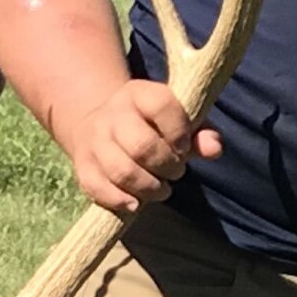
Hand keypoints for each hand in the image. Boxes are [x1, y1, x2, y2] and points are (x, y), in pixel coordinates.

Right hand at [60, 78, 219, 218]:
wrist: (101, 125)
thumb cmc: (152, 126)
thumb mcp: (177, 120)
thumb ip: (200, 133)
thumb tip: (213, 148)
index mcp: (138, 94)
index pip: (161, 105)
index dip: (179, 131)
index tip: (184, 148)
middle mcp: (112, 114)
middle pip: (141, 146)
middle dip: (167, 166)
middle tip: (175, 172)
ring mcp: (94, 141)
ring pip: (121, 171)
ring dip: (149, 188)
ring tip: (160, 189)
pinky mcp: (82, 166)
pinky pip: (99, 189)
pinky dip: (121, 200)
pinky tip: (135, 202)